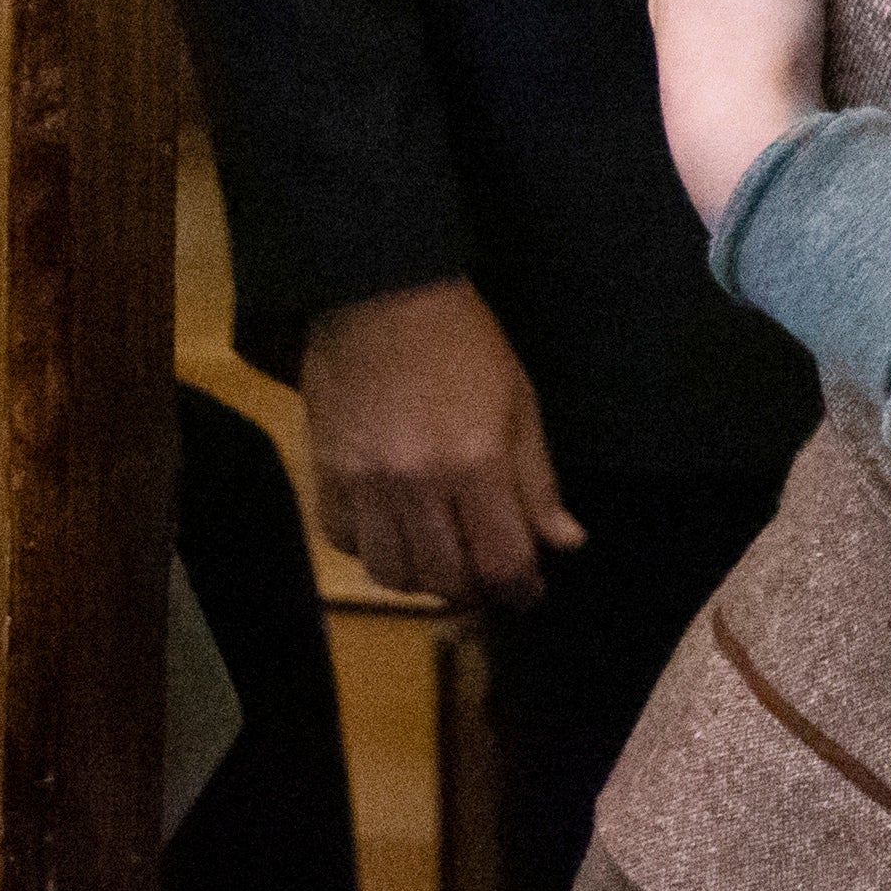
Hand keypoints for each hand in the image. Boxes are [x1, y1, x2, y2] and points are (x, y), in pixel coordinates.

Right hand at [296, 276, 579, 608]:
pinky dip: (370, 550)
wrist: (379, 298)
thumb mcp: (521, 403)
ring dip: (421, 579)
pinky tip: (392, 533)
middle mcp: (418, 485)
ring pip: (390, 572)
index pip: (500, 559)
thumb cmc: (465, 345)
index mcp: (476, 465)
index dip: (520, 588)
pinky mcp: (325, 474)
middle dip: (473, 590)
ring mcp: (365, 484)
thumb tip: (564, 542)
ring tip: (441, 561)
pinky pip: (342, 541)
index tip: (529, 593)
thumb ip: (538, 480)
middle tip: (486, 579)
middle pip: (443, 578)